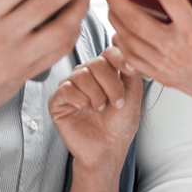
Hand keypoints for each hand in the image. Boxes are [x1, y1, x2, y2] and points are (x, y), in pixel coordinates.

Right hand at [49, 47, 141, 170]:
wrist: (109, 150)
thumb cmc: (120, 124)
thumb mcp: (133, 93)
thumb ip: (130, 68)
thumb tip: (121, 41)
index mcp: (105, 72)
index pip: (109, 52)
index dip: (119, 58)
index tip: (129, 71)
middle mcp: (86, 76)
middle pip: (97, 63)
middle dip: (112, 84)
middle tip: (116, 103)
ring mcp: (71, 87)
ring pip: (81, 74)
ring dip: (96, 95)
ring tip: (100, 109)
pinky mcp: (57, 102)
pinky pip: (65, 88)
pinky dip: (78, 99)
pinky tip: (83, 109)